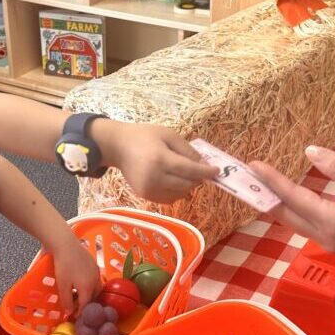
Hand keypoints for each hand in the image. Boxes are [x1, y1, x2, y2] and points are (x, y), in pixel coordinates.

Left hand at [49, 237, 101, 314]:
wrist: (66, 244)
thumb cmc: (63, 266)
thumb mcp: (62, 286)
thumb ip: (67, 300)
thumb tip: (69, 312)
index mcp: (88, 288)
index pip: (86, 305)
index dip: (80, 312)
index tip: (75, 316)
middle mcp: (96, 281)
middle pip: (94, 297)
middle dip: (87, 304)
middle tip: (77, 307)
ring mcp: (96, 272)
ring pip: (96, 288)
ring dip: (90, 294)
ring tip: (79, 295)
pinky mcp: (94, 264)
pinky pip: (95, 279)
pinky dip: (90, 285)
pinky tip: (81, 282)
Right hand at [93, 120, 217, 202]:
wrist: (117, 147)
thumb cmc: (144, 136)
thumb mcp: (168, 135)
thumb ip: (187, 150)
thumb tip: (203, 165)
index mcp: (160, 159)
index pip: (190, 170)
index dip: (206, 172)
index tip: (217, 171)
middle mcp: (154, 177)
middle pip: (187, 184)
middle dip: (198, 178)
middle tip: (201, 170)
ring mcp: (149, 189)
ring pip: (180, 194)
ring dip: (188, 185)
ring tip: (185, 173)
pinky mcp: (145, 196)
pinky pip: (170, 199)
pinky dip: (177, 191)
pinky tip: (174, 180)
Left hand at [251, 146, 334, 267]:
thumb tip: (310, 153)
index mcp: (332, 223)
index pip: (292, 198)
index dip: (271, 180)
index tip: (253, 164)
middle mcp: (325, 237)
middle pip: (285, 215)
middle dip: (265, 194)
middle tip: (247, 174)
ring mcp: (331, 243)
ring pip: (295, 222)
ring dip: (277, 203)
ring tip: (262, 183)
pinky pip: (307, 224)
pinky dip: (293, 209)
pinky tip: (289, 197)